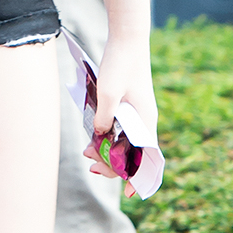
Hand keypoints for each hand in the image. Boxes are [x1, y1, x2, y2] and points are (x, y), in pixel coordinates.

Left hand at [86, 34, 156, 194]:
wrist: (127, 39)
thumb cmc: (120, 64)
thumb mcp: (108, 94)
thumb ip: (103, 119)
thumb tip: (98, 138)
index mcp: (145, 120)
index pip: (146, 158)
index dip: (138, 177)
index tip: (129, 193)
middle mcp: (144, 120)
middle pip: (132, 153)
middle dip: (112, 163)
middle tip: (89, 165)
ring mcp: (136, 113)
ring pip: (124, 141)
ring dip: (106, 150)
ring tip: (86, 152)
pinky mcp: (128, 106)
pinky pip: (119, 129)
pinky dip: (107, 136)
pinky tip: (93, 136)